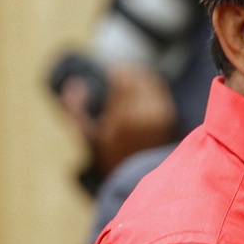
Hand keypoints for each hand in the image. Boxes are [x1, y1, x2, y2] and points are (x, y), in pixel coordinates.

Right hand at [58, 63, 175, 174]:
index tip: (105, 73)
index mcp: (124, 118)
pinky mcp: (169, 116)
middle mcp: (146, 115)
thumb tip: (74, 84)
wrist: (136, 171)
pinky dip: (148, 85)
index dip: (114, 72)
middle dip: (125, 73)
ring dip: (138, 77)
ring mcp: (160, 115)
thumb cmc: (107, 153)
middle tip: (114, 75)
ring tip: (125, 80)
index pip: (123, 80)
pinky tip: (138, 88)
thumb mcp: (87, 134)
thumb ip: (75, 109)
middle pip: (138, 78)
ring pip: (150, 81)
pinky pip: (159, 90)